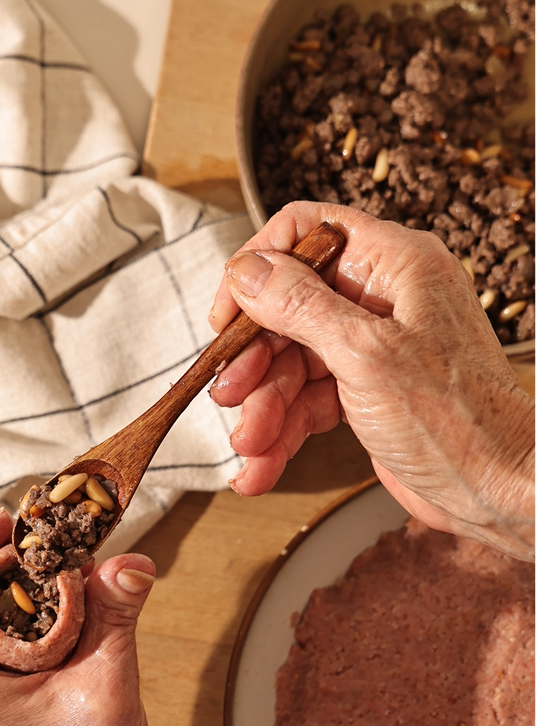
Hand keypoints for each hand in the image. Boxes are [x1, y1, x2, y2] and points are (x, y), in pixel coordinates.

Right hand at [208, 201, 535, 560]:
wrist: (499, 492)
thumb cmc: (457, 419)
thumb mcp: (366, 354)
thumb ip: (300, 306)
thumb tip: (247, 270)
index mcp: (393, 265)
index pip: (306, 233)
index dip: (257, 267)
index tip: (227, 314)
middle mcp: (380, 299)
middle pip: (286, 309)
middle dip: (254, 360)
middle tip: (229, 394)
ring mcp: (370, 347)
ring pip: (290, 363)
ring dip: (262, 409)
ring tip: (249, 447)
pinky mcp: (363, 391)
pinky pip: (305, 401)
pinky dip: (280, 434)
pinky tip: (260, 467)